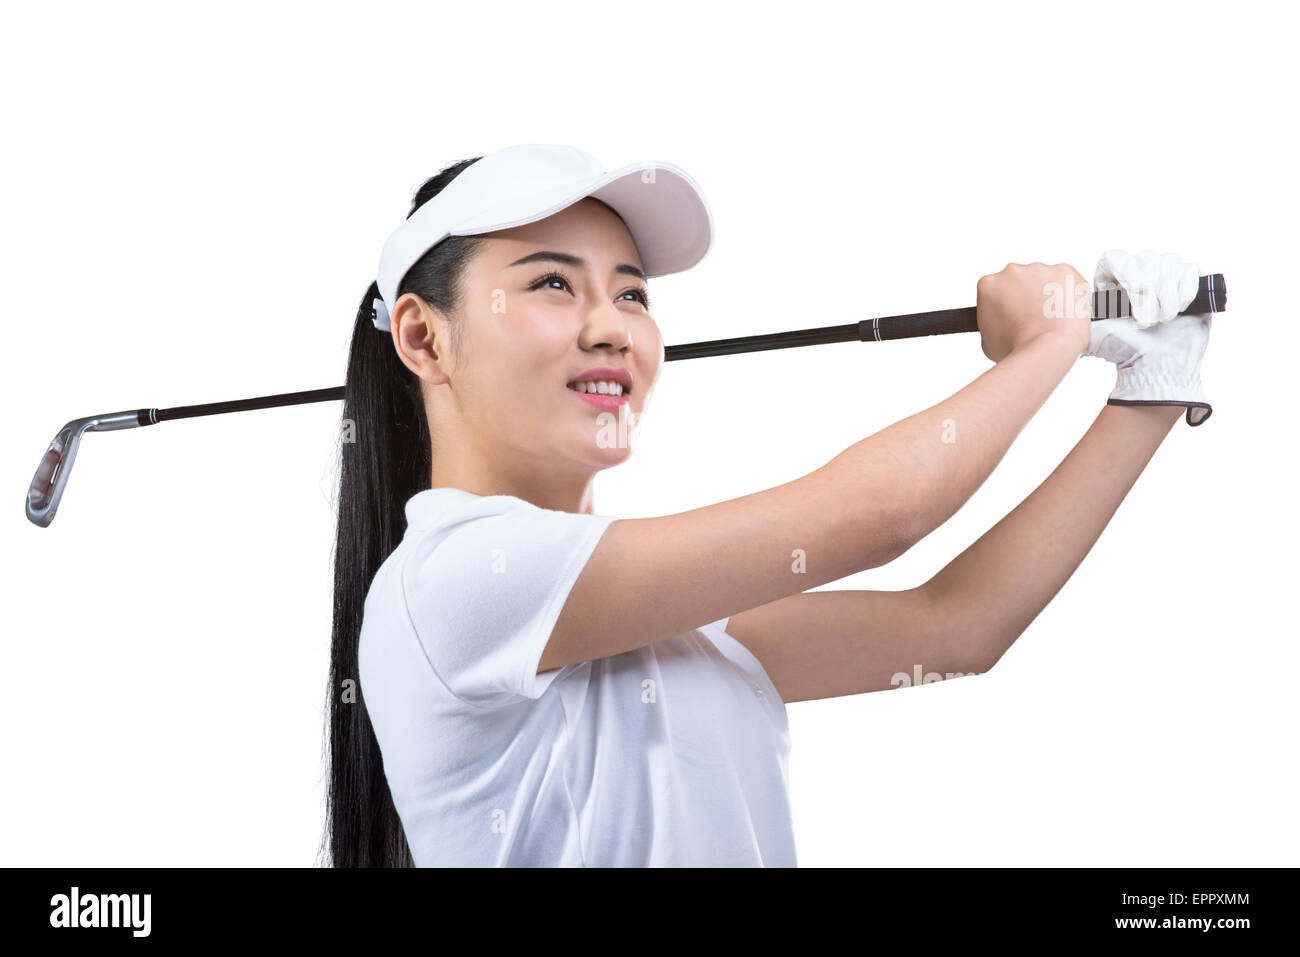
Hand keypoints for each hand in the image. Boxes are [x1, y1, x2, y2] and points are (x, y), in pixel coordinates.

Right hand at [977, 262, 1090, 362]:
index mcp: (989, 284)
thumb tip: (1003, 322)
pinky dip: (1068, 293)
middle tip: (1032, 319)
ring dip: (1046, 293)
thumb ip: (992, 321)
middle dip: (1024, 296)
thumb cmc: (1018, 349)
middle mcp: (1012, 271)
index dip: (1004, 305)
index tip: (1011, 317)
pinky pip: (1067, 280)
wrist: (1048, 349)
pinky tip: (1066, 311)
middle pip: (1018, 281)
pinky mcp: (1065, 271)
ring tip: (1051, 318)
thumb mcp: (987, 340)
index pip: (994, 290)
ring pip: (1043, 278)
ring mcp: (1040, 269)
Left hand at [1086, 248, 1212, 425]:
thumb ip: (1078, 317)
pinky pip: (1189, 271)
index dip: (1127, 273)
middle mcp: (1137, 270)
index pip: (1117, 257)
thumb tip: (1059, 306)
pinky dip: (1185, 291)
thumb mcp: (1092, 333)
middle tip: (1145, 319)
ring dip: (1167, 295)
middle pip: (1147, 259)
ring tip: (1161, 320)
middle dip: (1148, 291)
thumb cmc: (1122, 349)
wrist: (1152, 366)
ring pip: (1169, 263)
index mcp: (1111, 278)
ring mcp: (1164, 274)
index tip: (1132, 295)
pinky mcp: (1187, 281)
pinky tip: (1179, 309)